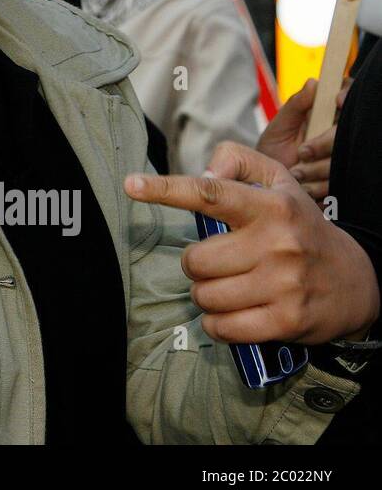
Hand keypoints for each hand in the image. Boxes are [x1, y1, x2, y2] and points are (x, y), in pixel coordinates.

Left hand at [124, 141, 379, 344]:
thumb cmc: (300, 226)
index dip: (166, 190)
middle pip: (195, 260)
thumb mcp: (278, 182)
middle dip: (196, 264)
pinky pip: (223, 327)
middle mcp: (277, 243)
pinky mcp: (286, 321)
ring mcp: (283, 285)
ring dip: (207, 295)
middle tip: (218, 262)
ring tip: (230, 287)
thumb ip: (236, 162)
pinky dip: (218, 324)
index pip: (209, 194)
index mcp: (270, 206)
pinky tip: (233, 314)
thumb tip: (203, 174)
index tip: (131, 185)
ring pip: (205, 296)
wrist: (357, 281)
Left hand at [256, 78, 347, 203]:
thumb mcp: (279, 127)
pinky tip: (305, 186)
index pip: (347, 98)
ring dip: (318, 168)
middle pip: (348, 130)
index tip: (337, 101)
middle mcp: (340, 134)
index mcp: (327, 116)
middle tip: (302, 151)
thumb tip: (313, 83)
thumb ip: (296, 106)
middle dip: (324, 143)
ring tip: (296, 172)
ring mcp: (344, 157)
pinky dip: (321, 186)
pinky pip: (342, 181)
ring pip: (346, 158)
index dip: (347, 95)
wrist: (267, 185)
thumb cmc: (273, 152)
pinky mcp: (343, 179)